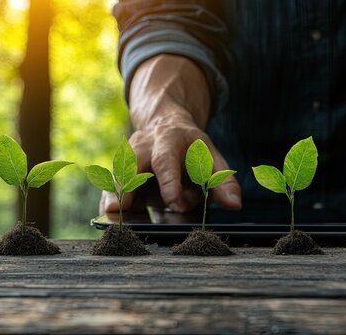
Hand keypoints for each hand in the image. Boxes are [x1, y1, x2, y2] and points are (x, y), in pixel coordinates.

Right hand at [99, 55, 241, 214]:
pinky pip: (111, 192)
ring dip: (113, 197)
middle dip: (125, 185)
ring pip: (115, 179)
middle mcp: (142, 148)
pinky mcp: (120, 177)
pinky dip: (110, 206)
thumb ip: (222, 181)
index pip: (166, 160)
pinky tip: (112, 221)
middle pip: (129, 165)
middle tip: (120, 207)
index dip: (169, 181)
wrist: (165, 126)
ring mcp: (127, 162)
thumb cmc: (191, 148)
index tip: (175, 202)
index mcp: (168, 140)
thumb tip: (234, 204)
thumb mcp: (211, 157)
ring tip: (111, 215)